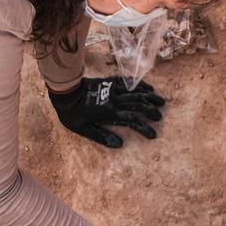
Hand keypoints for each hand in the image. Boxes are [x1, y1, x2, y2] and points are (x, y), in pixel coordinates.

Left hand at [48, 77, 164, 148]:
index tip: (153, 134)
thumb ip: (101, 136)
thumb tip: (119, 144)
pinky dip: (140, 85)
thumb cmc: (72, 112)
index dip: (144, 128)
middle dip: (151, 110)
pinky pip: (128, 82)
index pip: (132, 120)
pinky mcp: (110, 81)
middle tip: (160, 116)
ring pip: (136, 92)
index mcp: (109, 112)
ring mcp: (113, 88)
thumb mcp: (83, 129)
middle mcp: (115, 99)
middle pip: (138, 104)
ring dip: (149, 97)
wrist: (65, 90)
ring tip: (161, 101)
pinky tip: (148, 88)